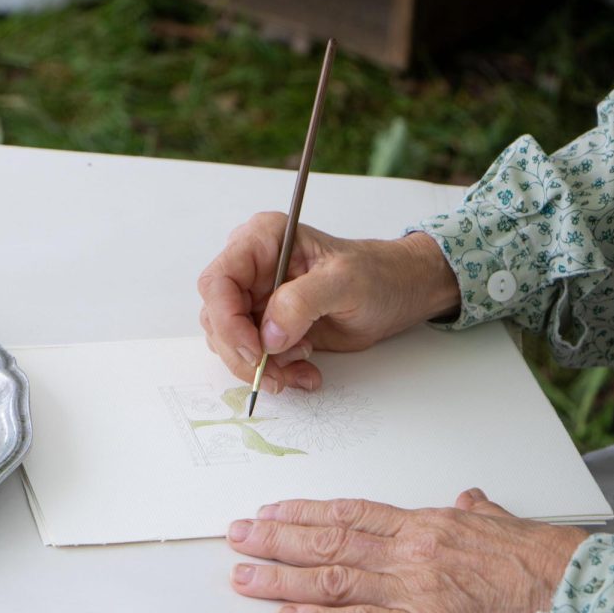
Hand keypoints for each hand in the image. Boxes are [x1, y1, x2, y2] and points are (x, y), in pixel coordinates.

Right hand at [197, 212, 459, 391]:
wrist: (396, 293)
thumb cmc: (377, 275)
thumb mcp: (346, 282)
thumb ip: (302, 302)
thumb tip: (269, 335)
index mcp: (261, 241)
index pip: (217, 282)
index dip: (227, 321)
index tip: (255, 350)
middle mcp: (250, 268)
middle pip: (217, 319)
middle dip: (244, 352)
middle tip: (277, 372)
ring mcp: (254, 298)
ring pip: (229, 343)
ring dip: (262, 366)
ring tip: (303, 366)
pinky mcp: (264, 325)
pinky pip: (251, 357)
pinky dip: (275, 372)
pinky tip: (305, 372)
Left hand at [226, 491, 588, 612]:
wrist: (569, 589)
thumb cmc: (538, 558)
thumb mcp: (499, 523)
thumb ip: (474, 511)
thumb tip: (467, 497)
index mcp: (420, 525)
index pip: (346, 513)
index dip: (302, 512)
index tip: (268, 510)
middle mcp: (405, 551)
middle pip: (326, 541)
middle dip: (274, 539)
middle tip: (235, 536)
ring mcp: (409, 588)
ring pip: (330, 578)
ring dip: (279, 577)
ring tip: (241, 576)